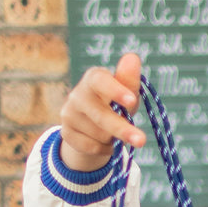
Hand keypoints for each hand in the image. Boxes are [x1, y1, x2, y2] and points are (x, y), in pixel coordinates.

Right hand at [58, 53, 145, 172]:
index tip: (132, 101)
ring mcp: (69, 113)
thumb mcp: (127, 95)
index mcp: (94, 79)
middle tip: (141, 140)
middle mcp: (77, 94)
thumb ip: (129, 80)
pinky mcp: (66, 133)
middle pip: (100, 115)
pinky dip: (104, 149)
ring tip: (115, 134)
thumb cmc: (116, 105)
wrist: (94, 128)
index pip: (100, 81)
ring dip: (113, 139)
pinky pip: (91, 147)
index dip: (115, 90)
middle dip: (122, 129)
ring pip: (98, 134)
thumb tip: (133, 57)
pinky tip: (105, 143)